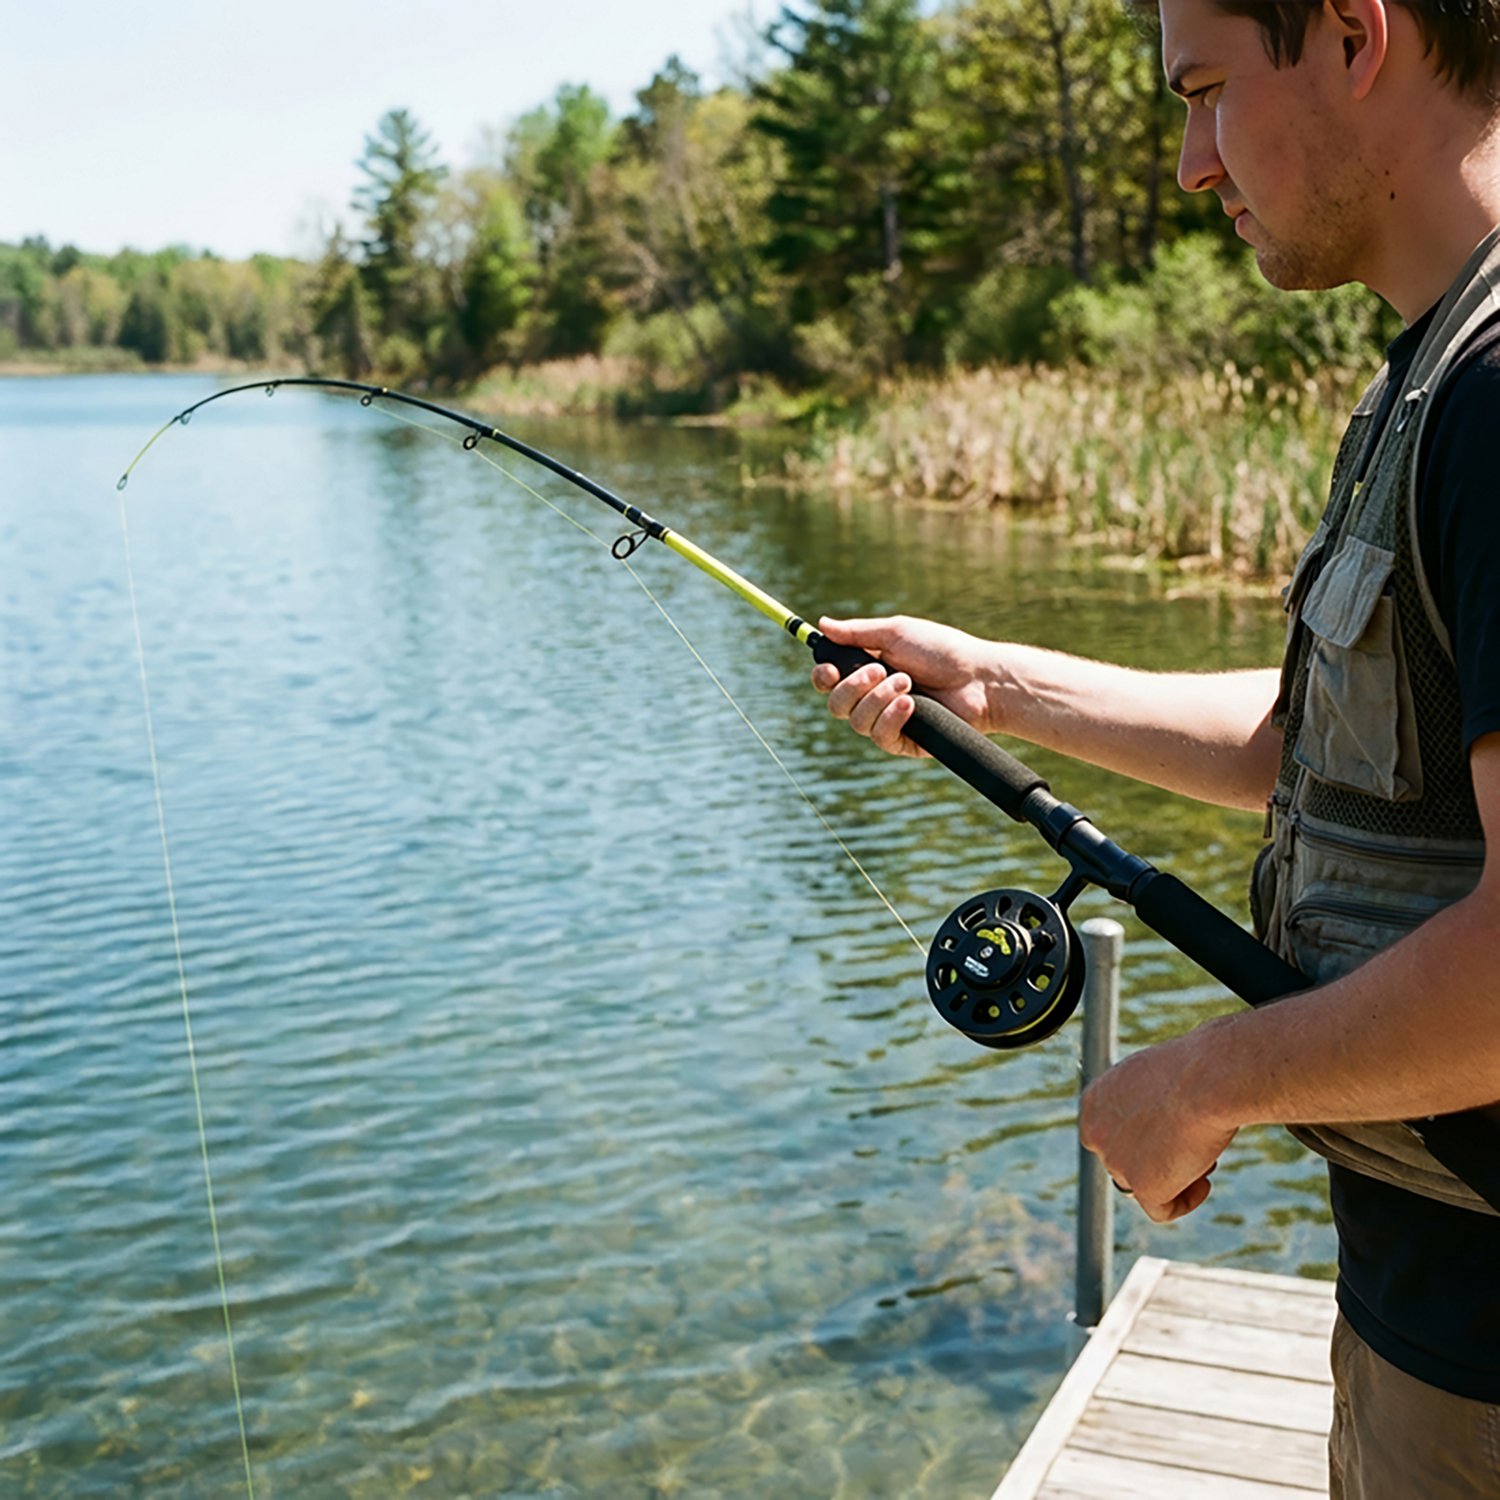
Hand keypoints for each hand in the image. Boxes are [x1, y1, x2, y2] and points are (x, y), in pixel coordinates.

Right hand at [810, 615, 998, 757]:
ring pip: (856, 721)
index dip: (823, 677)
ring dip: (878, 698)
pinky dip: (891, 717)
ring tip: (908, 683)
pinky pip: (880, 736)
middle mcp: (873, 697)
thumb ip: (857, 633)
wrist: (979, 678)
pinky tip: (911, 704)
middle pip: (835, 704)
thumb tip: (822, 624)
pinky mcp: (904, 741)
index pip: (830, 681)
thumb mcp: (897, 633)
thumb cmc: (942, 651)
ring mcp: (887, 720)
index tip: (830, 669)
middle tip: (880, 670)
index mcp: (868, 670)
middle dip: (853, 687)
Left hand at [1078, 1023, 1239, 1222]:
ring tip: (1203, 1148)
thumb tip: (1155, 1134)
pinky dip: (1186, 1200)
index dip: (1147, 1137)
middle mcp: (1095, 1132)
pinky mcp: (1140, 1186)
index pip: (1115, 1135)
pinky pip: (1161, 1211)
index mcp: (1094, 1101)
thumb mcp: (1155, 1079)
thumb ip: (1143, 1105)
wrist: (1207, 1077)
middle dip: (1162, 1155)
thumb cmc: (1193, 1068)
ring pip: (1147, 1183)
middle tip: (1193, 1138)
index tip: (1173, 1128)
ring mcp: (1115, 1161)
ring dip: (1177, 1173)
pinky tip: (1204, 1182)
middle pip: (1130, 1161)